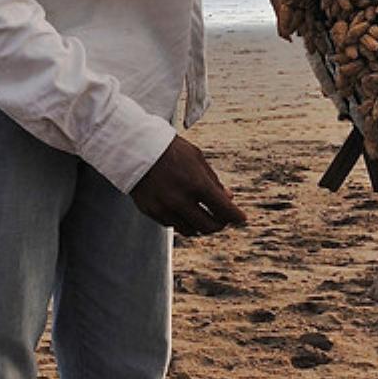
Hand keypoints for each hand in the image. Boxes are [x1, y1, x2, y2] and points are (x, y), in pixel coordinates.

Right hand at [130, 135, 246, 235]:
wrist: (134, 148)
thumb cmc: (170, 149)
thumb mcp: (196, 158)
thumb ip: (214, 181)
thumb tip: (229, 199)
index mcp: (196, 183)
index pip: (224, 210)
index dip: (237, 217)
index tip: (242, 219)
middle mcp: (181, 200)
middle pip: (209, 227)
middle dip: (220, 224)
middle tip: (222, 219)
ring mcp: (165, 208)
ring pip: (191, 230)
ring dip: (200, 225)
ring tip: (203, 215)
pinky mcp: (152, 212)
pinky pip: (173, 225)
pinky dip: (182, 221)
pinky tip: (183, 210)